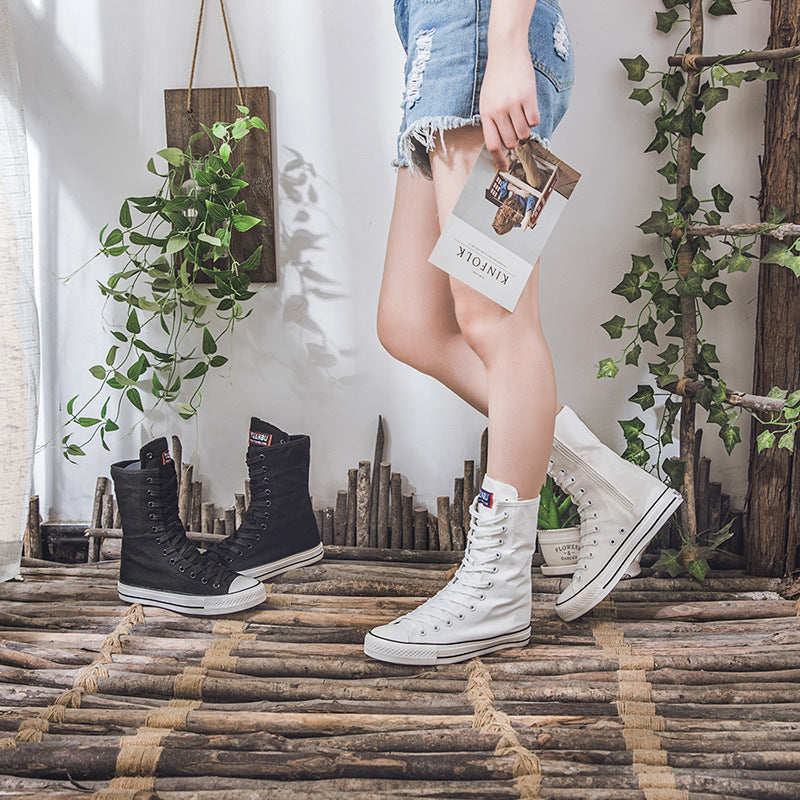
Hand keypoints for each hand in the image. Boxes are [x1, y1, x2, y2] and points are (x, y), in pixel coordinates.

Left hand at [480, 47, 539, 170]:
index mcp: (486, 113)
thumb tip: (501, 144)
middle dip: (515, 142)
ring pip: (524, 133)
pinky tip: (529, 109)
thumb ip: (492, 121)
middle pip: (510, 141)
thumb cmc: (496, 77)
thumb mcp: (487, 100)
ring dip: (525, 130)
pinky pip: (535, 120)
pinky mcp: (528, 96)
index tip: (504, 167)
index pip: (492, 145)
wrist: (506, 51)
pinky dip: (534, 119)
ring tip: (522, 118)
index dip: (499, 159)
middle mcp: (499, 110)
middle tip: (516, 132)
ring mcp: (513, 104)